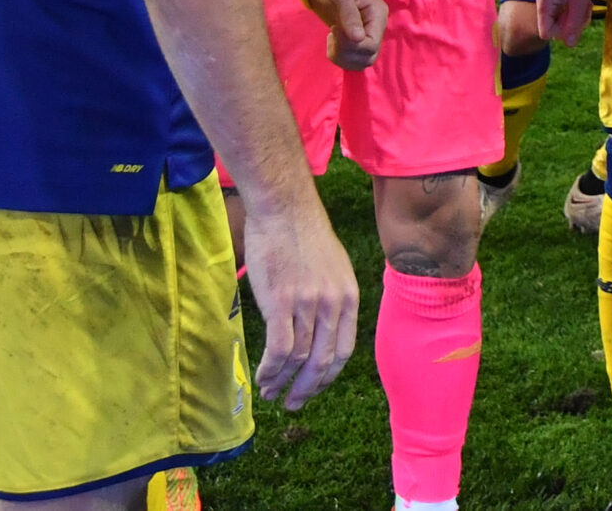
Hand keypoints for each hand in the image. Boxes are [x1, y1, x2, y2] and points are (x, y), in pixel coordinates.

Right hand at [240, 195, 359, 409]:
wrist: (285, 209)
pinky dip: (270, 369)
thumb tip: (323, 329)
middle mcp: (333, 304)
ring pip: (298, 358)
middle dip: (307, 388)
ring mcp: (308, 304)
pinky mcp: (281, 302)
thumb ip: (333, 299)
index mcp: (348, 298)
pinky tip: (262, 376)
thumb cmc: (303, 236)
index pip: (344, 351)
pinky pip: (279, 349)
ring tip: (270, 390)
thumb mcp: (335, 268)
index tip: (314, 388)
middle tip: (293, 403)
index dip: (328, 376)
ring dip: (283, 381)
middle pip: (322, 361)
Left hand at [302, 0, 387, 69]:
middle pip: (368, 56)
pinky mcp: (355, 42)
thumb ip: (349, 15)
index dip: (351, 46)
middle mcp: (376, 28)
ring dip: (342, 58)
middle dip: (346, 53)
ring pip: (361, 62)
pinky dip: (340, 58)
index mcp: (377, 14)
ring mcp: (367, 35)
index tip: (334, 30)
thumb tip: (358, 38)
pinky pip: (353, 60)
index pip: (372, 44)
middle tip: (331, 37)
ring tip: (331, 41)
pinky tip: (332, 43)